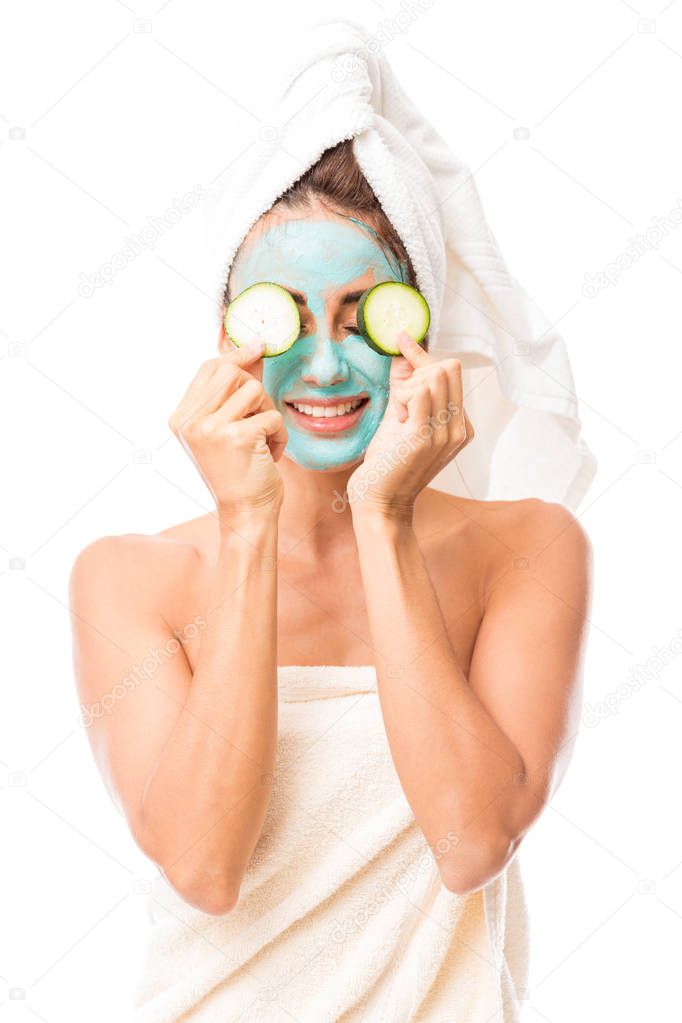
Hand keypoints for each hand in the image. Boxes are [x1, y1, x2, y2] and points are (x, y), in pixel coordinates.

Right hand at [168, 342, 288, 526]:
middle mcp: (189, 422)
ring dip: (269, 414)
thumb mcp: (229, 428)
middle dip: (255, 391)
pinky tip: (270, 456)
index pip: (209, 369)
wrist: (245, 513)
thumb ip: (235, 392)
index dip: (236, 357)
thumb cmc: (241, 472)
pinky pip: (271, 416)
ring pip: (254, 390)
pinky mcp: (235, 437)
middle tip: (259, 420)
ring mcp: (209, 428)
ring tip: (263, 441)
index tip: (259, 347)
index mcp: (181, 418)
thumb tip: (253, 351)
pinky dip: (279, 436)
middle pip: (231, 372)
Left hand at [347, 331, 473, 520]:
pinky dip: (402, 398)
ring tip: (400, 417)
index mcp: (461, 425)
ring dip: (407, 389)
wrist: (380, 503)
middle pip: (448, 367)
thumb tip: (401, 353)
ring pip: (433, 375)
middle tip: (401, 402)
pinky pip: (418, 392)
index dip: (423, 354)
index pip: (451, 372)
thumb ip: (405, 387)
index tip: (402, 339)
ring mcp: (446, 433)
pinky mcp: (425, 437)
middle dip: (417, 372)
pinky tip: (398, 420)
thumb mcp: (400, 418)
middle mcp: (460, 428)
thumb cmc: (388, 465)